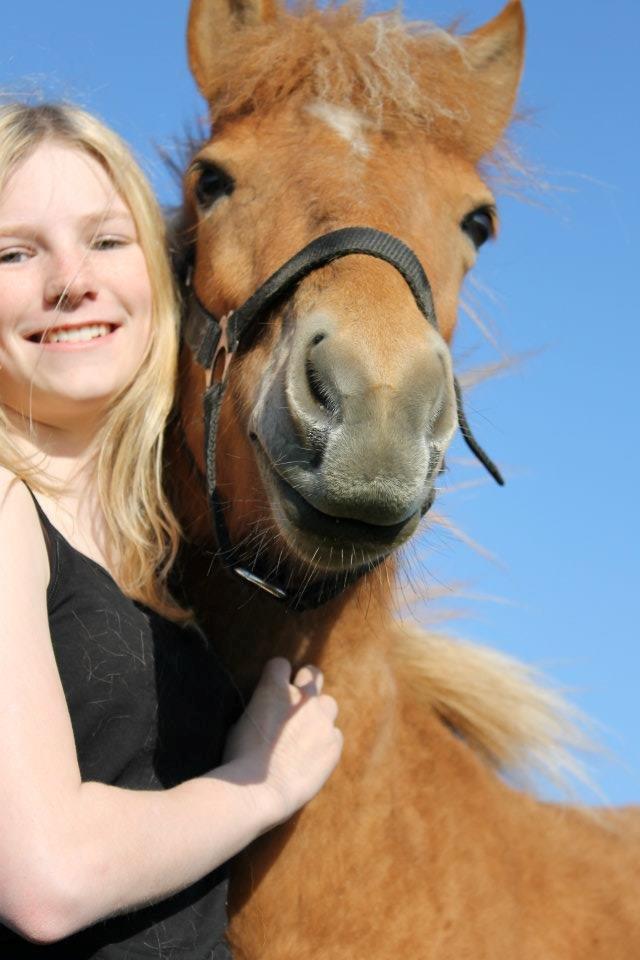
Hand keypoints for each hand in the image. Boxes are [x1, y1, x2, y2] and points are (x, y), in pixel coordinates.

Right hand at [223, 658, 342, 826]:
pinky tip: (311, 758)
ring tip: (306, 735)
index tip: (273, 688)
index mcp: (275, 688)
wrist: (259, 792)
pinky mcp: (334, 744)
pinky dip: (325, 742)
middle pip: (313, 673)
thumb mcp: (241, 722)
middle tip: (298, 702)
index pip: (280, 664)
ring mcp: (322, 720)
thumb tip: (267, 709)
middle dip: (306, 683)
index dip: (275, 676)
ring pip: (329, 704)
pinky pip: (334, 735)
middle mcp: (303, 699)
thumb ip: (261, 708)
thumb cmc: (240, 759)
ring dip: (319, 714)